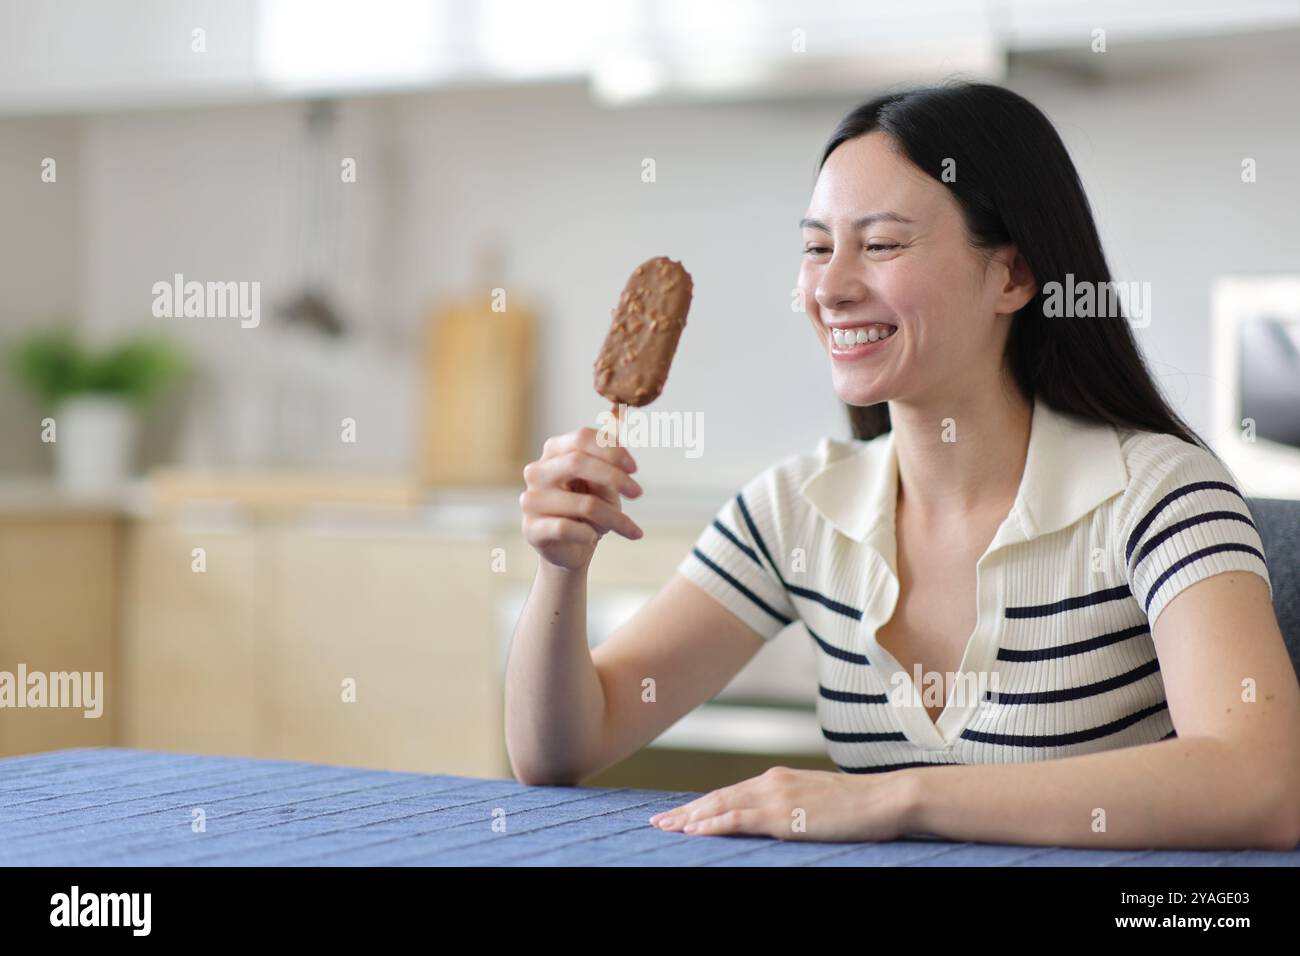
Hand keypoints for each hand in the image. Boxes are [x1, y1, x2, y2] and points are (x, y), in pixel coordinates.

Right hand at [520, 426, 643, 570]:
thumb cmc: (589, 513)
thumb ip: (609, 466)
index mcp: (554, 452)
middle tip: (637, 492)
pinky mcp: (531, 529)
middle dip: (614, 476)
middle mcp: (537, 472)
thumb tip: (621, 441)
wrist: (571, 550)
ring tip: (629, 529)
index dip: (611, 450)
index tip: (634, 468)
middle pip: (577, 462)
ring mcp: (531, 500)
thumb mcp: (604, 486)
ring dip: (614, 517)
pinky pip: (565, 528)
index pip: (581, 438)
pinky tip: (593, 538)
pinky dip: (587, 534)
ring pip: (582, 503)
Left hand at [647, 766, 915, 841]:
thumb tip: (777, 820)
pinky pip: (739, 819)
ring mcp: (776, 797)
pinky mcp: (784, 815)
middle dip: (685, 811)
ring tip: (665, 827)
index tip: (680, 814)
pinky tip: (694, 830)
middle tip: (658, 822)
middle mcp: (771, 782)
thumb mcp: (817, 803)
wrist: (885, 798)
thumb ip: (792, 807)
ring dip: (690, 817)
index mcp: (778, 779)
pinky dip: (713, 823)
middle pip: (717, 797)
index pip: (730, 793)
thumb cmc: (859, 806)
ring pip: (721, 806)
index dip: (702, 804)